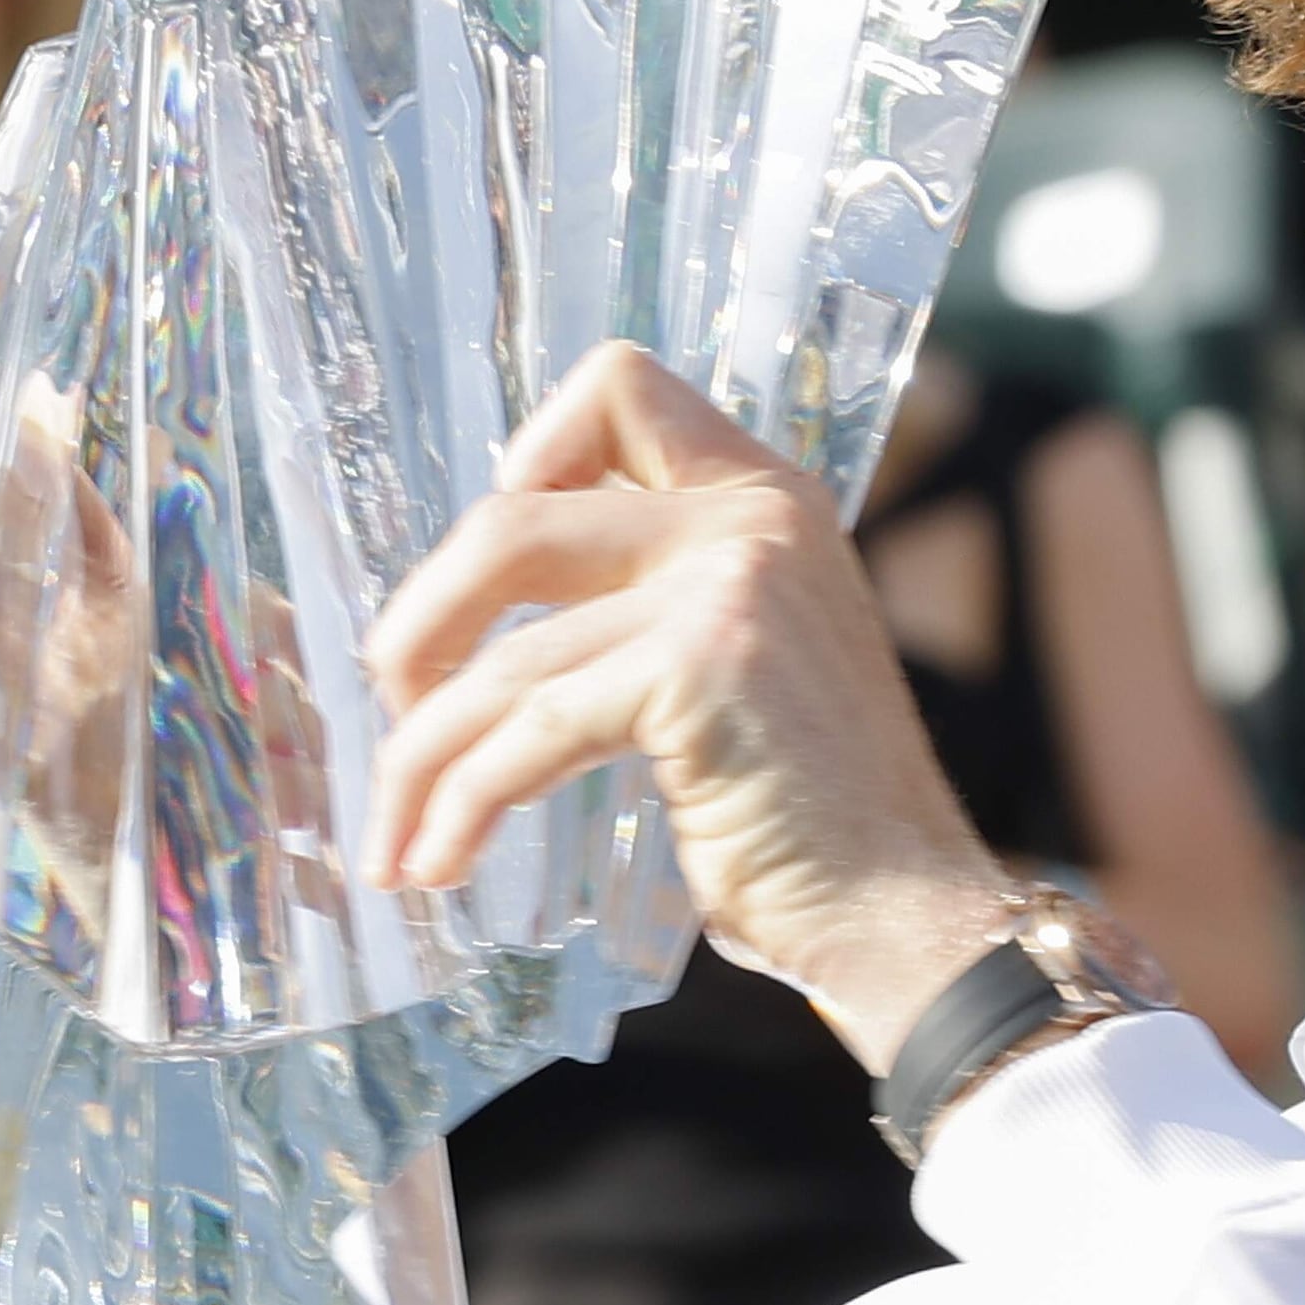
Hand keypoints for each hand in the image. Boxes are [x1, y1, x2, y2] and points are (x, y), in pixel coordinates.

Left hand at [362, 344, 1010, 1068]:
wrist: (908, 914)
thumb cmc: (817, 824)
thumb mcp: (748, 667)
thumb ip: (658, 605)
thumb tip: (480, 623)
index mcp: (767, 502)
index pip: (618, 390)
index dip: (529, 456)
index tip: (498, 577)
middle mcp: (751, 519)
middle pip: (511, 518)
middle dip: (419, 626)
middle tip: (396, 714)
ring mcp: (727, 585)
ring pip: (503, 653)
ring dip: (423, 757)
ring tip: (397, 842)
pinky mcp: (697, 670)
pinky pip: (528, 730)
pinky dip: (462, 804)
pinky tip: (439, 863)